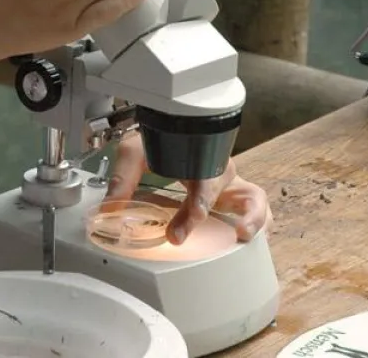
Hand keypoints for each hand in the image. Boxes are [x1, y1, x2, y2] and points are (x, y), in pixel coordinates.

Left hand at [105, 133, 272, 243]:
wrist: (165, 127)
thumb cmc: (156, 139)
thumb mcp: (136, 151)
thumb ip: (123, 178)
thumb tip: (110, 209)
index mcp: (200, 156)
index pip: (207, 182)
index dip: (198, 206)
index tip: (181, 230)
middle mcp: (219, 171)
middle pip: (241, 190)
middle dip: (240, 214)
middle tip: (237, 232)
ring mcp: (229, 186)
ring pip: (256, 199)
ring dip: (257, 218)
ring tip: (248, 237)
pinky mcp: (231, 199)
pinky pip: (253, 210)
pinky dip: (257, 224)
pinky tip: (247, 241)